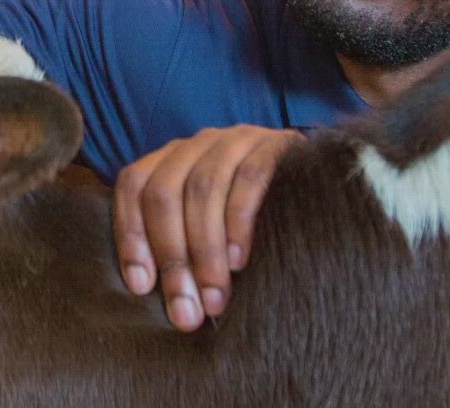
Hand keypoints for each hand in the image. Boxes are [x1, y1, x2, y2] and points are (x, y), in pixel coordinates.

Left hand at [112, 126, 303, 331]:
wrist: (319, 183)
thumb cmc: (249, 220)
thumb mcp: (205, 227)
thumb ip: (178, 246)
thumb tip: (153, 296)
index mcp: (171, 159)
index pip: (133, 185)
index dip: (131, 235)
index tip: (141, 287)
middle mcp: (197, 144)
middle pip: (164, 193)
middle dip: (171, 257)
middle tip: (184, 310)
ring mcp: (236, 139)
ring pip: (203, 187)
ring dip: (204, 250)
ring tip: (214, 297)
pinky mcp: (276, 144)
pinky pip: (250, 178)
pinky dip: (239, 222)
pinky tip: (239, 262)